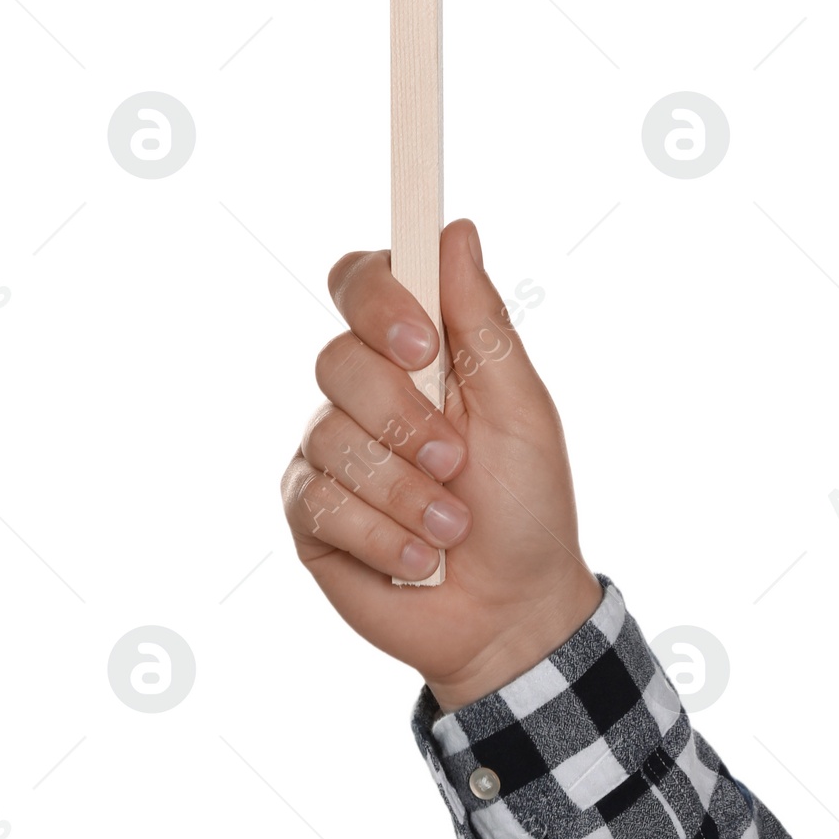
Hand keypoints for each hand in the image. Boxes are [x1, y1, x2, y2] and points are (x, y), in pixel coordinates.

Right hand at [280, 219, 601, 710]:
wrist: (512, 610)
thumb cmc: (527, 503)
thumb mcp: (521, 409)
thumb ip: (482, 321)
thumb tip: (454, 227)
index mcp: (416, 349)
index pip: (360, 281)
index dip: (377, 298)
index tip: (420, 342)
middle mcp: (364, 389)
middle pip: (338, 358)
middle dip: (403, 418)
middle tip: (455, 461)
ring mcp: (331, 450)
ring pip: (330, 435)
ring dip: (403, 489)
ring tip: (451, 522)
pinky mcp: (310, 512)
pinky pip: (319, 499)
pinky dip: (381, 533)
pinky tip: (418, 555)